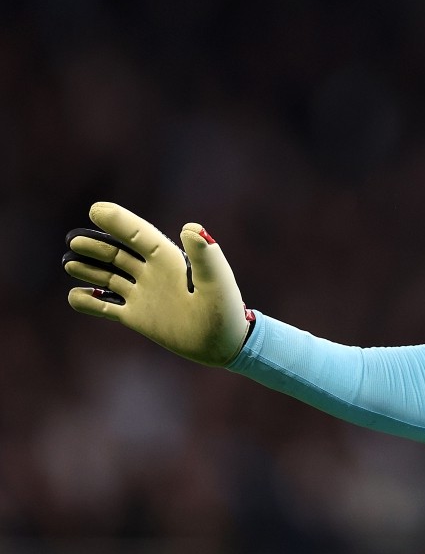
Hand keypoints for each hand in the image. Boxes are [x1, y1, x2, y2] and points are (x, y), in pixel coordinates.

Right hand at [62, 202, 253, 366]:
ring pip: (109, 277)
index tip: (95, 209)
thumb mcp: (217, 281)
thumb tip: (190, 227)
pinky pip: (107, 308)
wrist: (224, 344)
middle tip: (74, 241)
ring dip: (89, 270)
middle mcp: (154, 274)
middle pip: (118, 254)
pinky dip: (90, 303)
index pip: (139, 234)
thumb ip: (206, 256)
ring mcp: (144, 295)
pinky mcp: (138, 318)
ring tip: (69, 263)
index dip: (119, 221)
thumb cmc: (226, 310)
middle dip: (97, 246)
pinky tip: (75, 297)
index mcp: (171, 260)